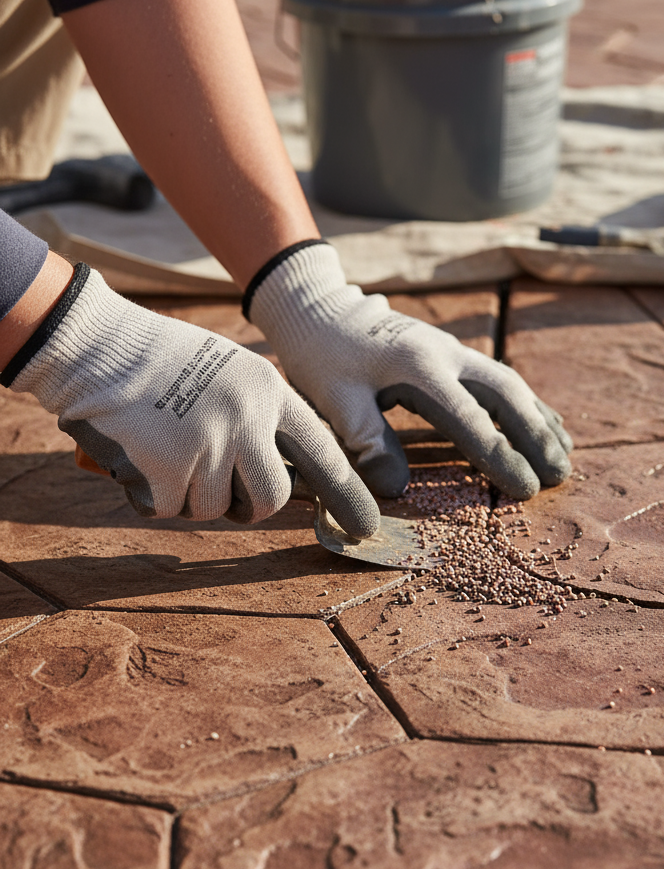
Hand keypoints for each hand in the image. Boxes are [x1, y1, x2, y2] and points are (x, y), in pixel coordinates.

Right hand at [5, 264, 378, 532]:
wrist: (92, 341)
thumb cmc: (159, 360)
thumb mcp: (230, 374)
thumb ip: (260, 418)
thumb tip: (288, 482)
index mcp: (269, 392)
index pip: (321, 452)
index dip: (346, 494)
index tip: (366, 527)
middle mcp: (247, 418)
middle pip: (270, 500)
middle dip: (247, 507)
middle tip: (218, 487)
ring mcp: (208, 444)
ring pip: (211, 509)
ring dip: (186, 494)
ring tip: (163, 446)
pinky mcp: (165, 468)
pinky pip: (167, 509)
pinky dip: (148, 493)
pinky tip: (136, 453)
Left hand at [247, 242, 572, 499]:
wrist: (320, 310)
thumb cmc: (322, 359)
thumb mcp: (333, 400)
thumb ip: (366, 441)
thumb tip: (398, 488)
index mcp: (420, 368)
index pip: (472, 420)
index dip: (502, 456)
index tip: (526, 488)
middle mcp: (448, 354)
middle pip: (508, 395)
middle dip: (537, 437)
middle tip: (560, 475)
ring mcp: (455, 349)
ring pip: (511, 384)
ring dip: (540, 420)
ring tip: (565, 455)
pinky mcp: (454, 352)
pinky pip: (501, 378)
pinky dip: (527, 404)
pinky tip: (545, 423)